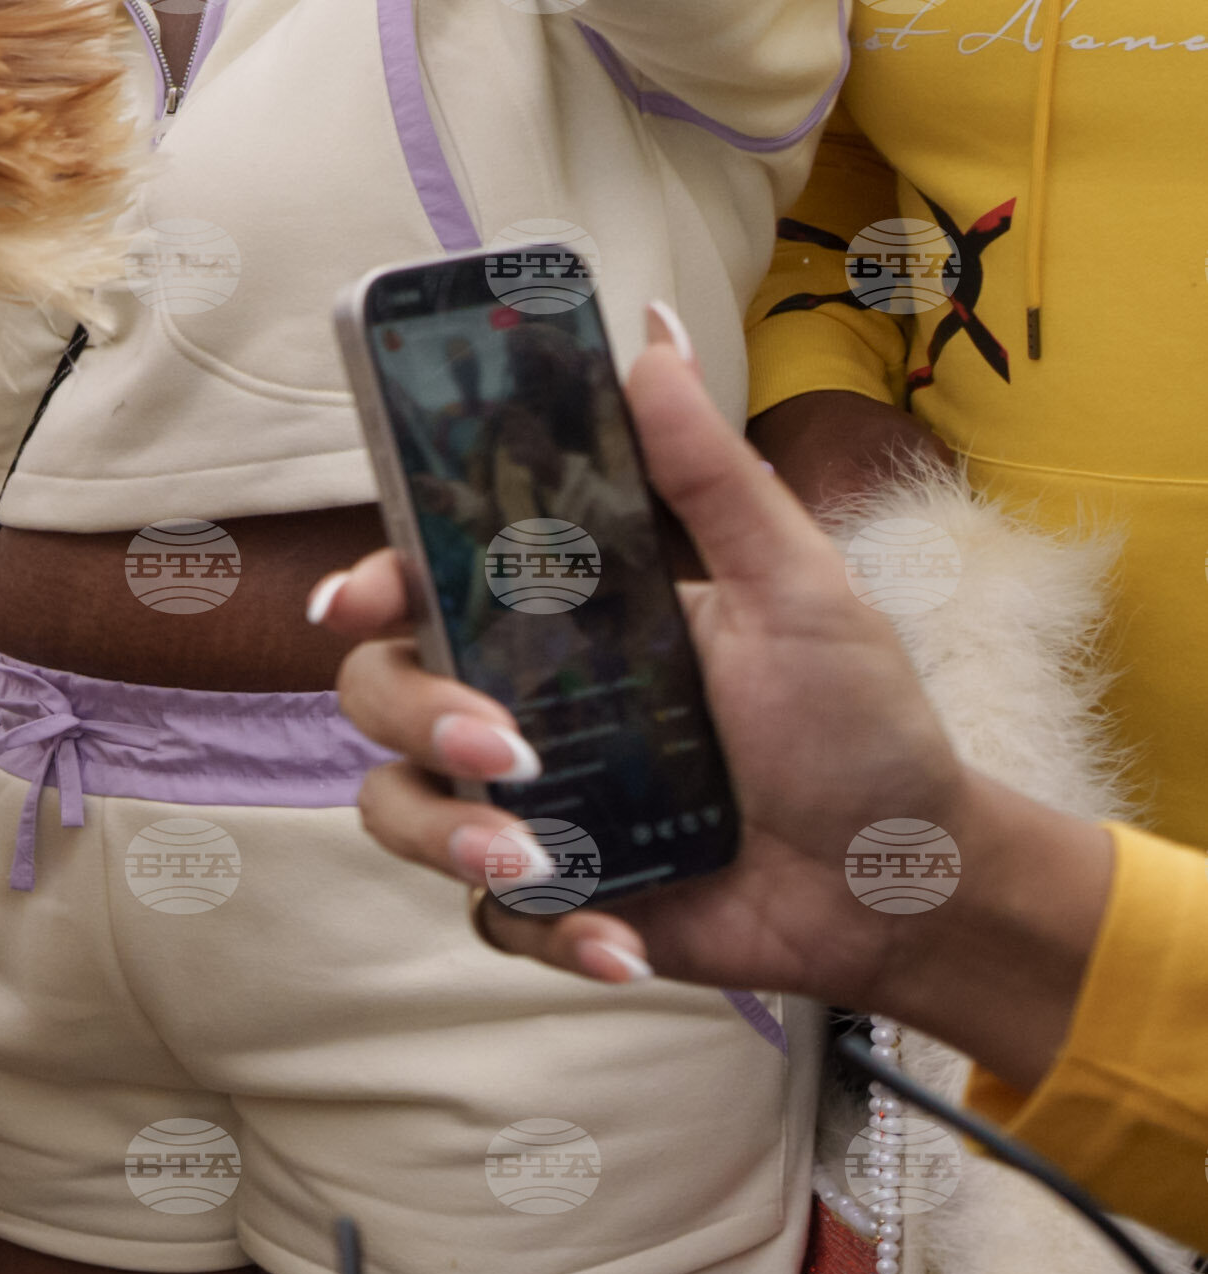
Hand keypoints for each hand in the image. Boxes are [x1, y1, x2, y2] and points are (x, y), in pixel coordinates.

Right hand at [328, 329, 1113, 1085]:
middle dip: (416, 718)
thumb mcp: (797, 584)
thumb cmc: (861, 724)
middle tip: (511, 750)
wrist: (909, 881)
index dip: (372, 585)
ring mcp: (535, 806)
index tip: (365, 599)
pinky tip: (623, 938)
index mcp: (568, 618)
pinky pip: (487, 921)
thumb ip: (710, 473)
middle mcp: (529, 703)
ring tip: (540, 865)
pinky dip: (545, 930)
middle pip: (381, 693)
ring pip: (400, 809)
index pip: (425, 583)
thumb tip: (649, 335)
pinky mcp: (560, 899)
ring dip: (449, 838)